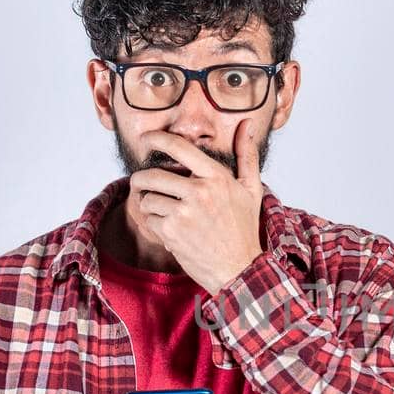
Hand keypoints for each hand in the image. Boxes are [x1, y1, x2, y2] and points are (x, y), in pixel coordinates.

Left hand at [127, 120, 265, 295]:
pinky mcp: (172, 233)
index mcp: (217, 177)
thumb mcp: (251, 189)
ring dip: (149, 204)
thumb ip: (247, 155)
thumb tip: (247, 124)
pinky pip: (149, 219)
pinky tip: (169, 230)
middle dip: (142, 179)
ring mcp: (184, 213)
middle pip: (152, 175)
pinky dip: (154, 224)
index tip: (146, 138)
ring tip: (162, 211)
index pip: (179, 147)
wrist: (240, 269)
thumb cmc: (245, 228)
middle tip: (143, 184)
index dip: (157, 138)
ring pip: (147, 198)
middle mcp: (200, 192)